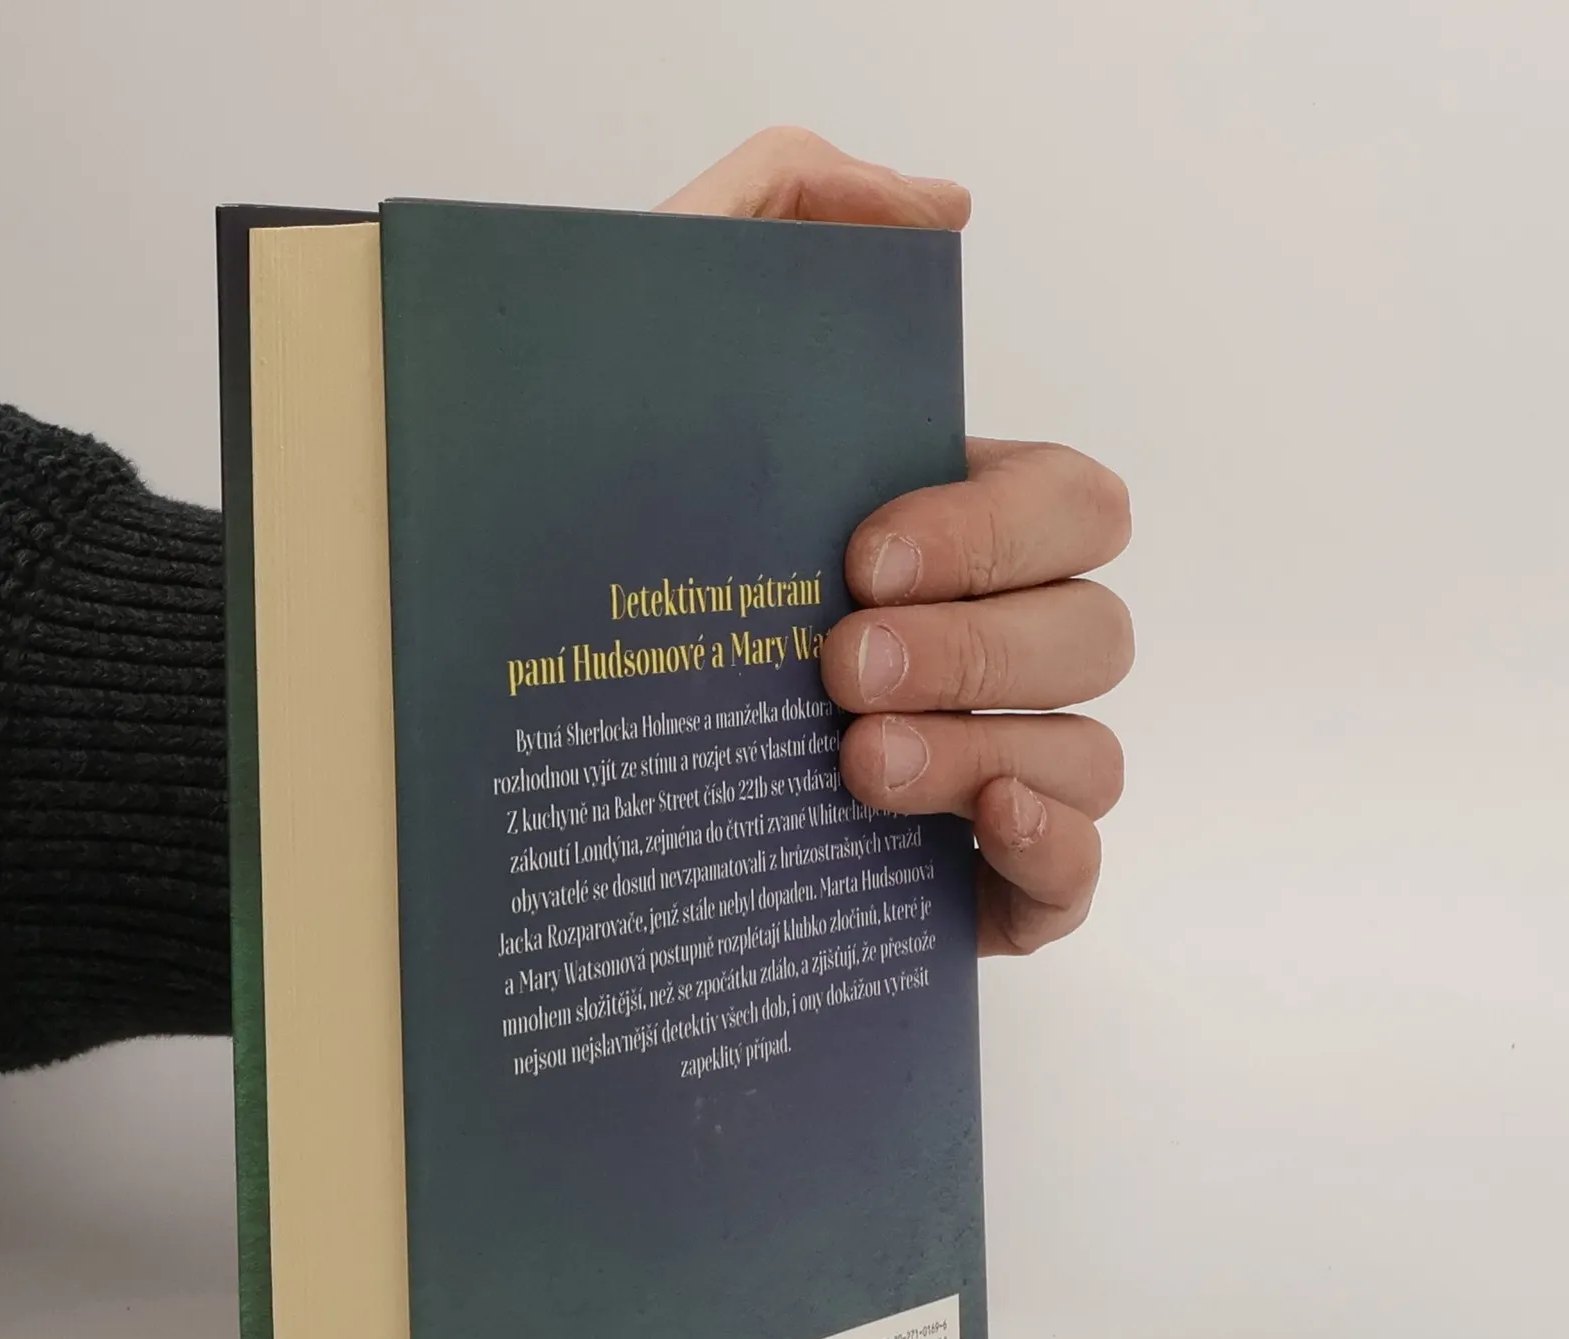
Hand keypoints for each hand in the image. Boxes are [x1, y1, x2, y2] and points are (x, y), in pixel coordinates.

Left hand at [661, 129, 1132, 955]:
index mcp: (942, 530)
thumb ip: (778, 209)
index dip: (995, 528)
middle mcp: (983, 645)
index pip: (1066, 504)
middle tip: (837, 667)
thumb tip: (940, 209)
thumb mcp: (648, 337)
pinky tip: (983, 827)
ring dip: (984, 748)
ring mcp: (986, 765)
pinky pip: (1075, 872)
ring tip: (853, 767)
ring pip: (1087, 748)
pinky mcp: (967, 883)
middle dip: (975, 646)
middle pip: (1089, 631)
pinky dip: (1056, 850)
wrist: (494, 723)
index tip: (859, 558)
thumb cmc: (584, 528)